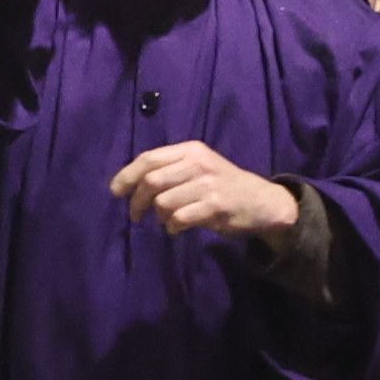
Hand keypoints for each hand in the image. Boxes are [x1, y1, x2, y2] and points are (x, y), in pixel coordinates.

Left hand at [110, 140, 303, 243]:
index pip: (149, 158)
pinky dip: (172, 227)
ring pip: (163, 202)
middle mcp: (198, 163)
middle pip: (151, 181)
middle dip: (136, 201)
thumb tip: (131, 183)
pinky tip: (176, 229)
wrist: (263, 201)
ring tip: (166, 221)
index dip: (127, 175)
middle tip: (135, 215)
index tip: (115, 191)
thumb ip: (171, 169)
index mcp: (191, 150)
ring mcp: (208, 185)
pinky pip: (179, 219)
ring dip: (158, 216)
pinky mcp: (215, 206)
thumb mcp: (200, 167)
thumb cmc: (225, 184)